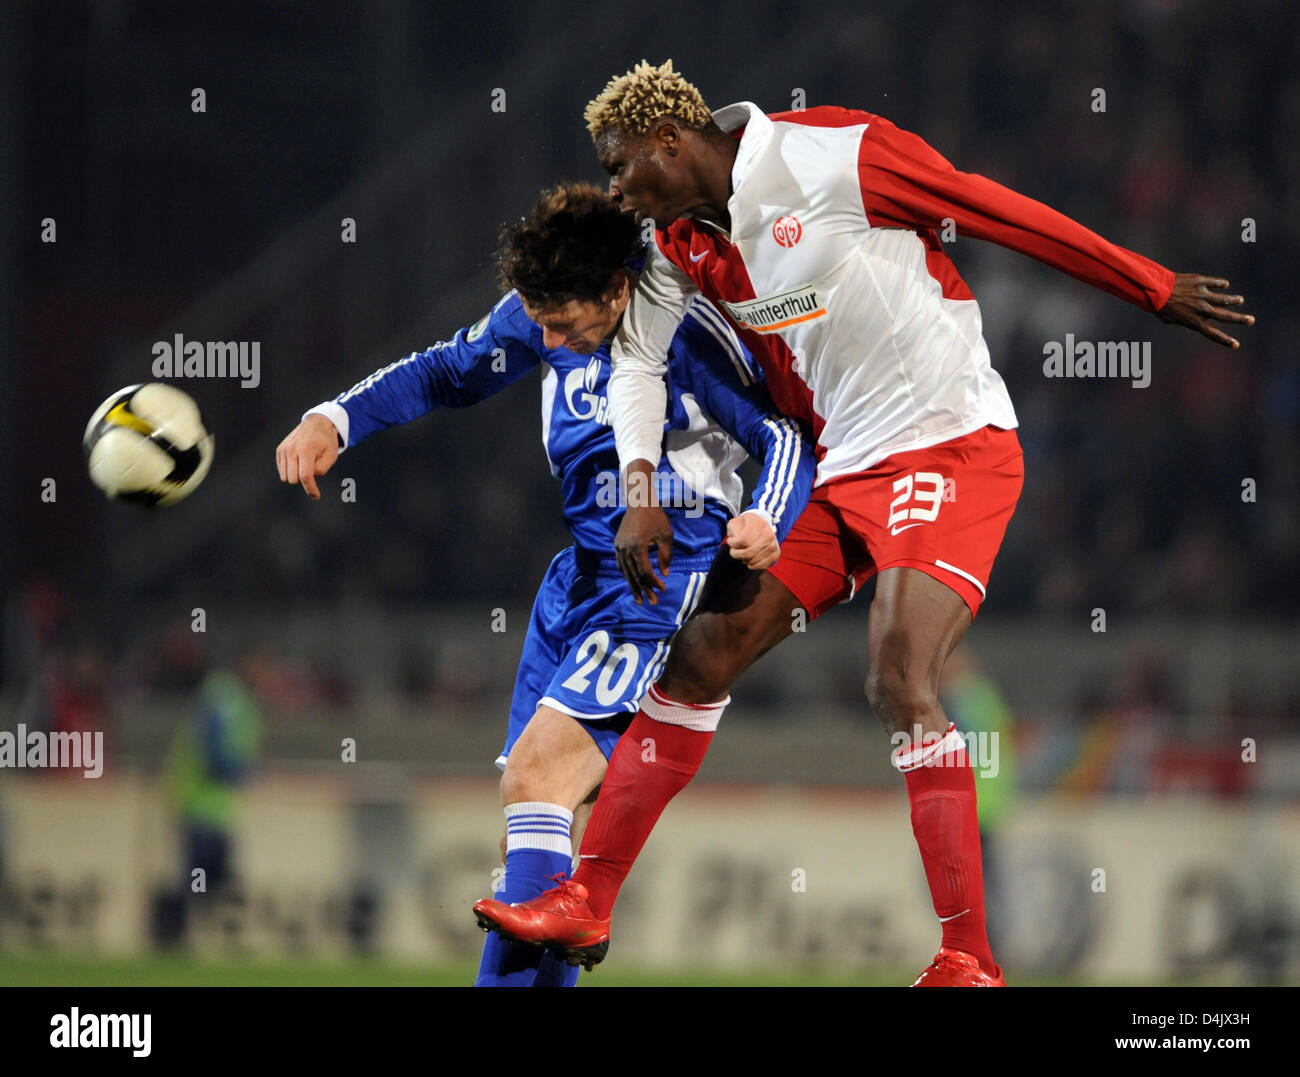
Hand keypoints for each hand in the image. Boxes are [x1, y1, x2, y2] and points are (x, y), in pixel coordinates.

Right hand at [275, 414, 339, 499]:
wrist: (316, 423)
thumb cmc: (326, 441)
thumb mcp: (332, 455)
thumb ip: (322, 469)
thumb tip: (310, 478)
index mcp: (306, 450)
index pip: (305, 476)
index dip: (310, 489)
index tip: (316, 496)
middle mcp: (291, 449)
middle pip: (294, 479)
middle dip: (305, 480)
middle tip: (313, 469)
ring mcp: (284, 450)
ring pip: (286, 477)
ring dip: (297, 476)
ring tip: (306, 464)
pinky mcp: (279, 451)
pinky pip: (282, 471)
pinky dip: (291, 471)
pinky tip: (299, 462)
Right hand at [614, 461, 672, 604]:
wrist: (639, 502)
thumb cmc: (656, 517)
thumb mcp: (666, 535)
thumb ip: (666, 556)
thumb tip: (664, 574)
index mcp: (637, 546)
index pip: (645, 571)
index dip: (654, 582)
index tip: (663, 589)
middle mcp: (625, 548)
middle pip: (634, 575)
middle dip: (644, 590)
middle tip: (652, 603)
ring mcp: (618, 547)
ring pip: (626, 572)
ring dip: (633, 586)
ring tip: (640, 599)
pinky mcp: (617, 545)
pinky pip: (621, 565)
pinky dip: (627, 575)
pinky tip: (633, 583)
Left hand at [725, 512, 778, 569]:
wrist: (763, 526)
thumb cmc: (747, 525)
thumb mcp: (737, 521)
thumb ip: (733, 529)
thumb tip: (734, 538)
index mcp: (759, 525)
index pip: (743, 540)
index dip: (733, 543)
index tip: (730, 541)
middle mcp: (768, 536)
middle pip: (747, 553)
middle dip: (735, 554)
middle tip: (733, 550)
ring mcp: (773, 546)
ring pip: (751, 561)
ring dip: (742, 559)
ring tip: (742, 552)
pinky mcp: (775, 555)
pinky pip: (759, 566)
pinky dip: (751, 565)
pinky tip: (749, 558)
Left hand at [1157, 274, 1253, 348]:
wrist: (1155, 290)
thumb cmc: (1161, 307)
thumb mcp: (1172, 320)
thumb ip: (1185, 323)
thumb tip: (1193, 328)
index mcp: (1194, 321)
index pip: (1213, 334)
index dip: (1225, 340)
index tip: (1236, 345)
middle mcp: (1201, 309)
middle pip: (1225, 316)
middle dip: (1240, 319)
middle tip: (1251, 320)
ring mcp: (1202, 295)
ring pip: (1224, 298)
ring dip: (1234, 300)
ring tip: (1240, 301)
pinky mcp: (1201, 282)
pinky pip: (1216, 282)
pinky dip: (1221, 284)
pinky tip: (1225, 285)